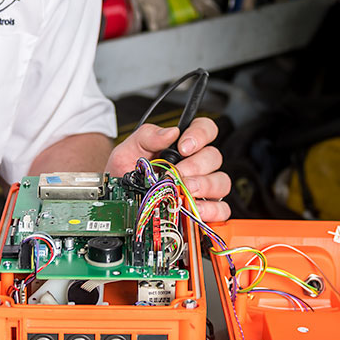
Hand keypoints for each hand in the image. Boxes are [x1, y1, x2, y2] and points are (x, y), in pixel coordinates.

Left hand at [105, 116, 230, 221]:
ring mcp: (203, 188)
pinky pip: (221, 209)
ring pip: (221, 182)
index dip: (200, 135)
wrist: (117, 201)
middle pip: (214, 157)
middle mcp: (197, 165)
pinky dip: (211, 210)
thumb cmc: (125, 174)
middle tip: (177, 174)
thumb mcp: (128, 149)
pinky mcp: (204, 210)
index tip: (184, 147)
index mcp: (183, 146)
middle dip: (196, 165)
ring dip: (204, 186)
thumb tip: (170, 132)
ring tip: (184, 191)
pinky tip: (194, 209)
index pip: (206, 129)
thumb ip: (147, 136)